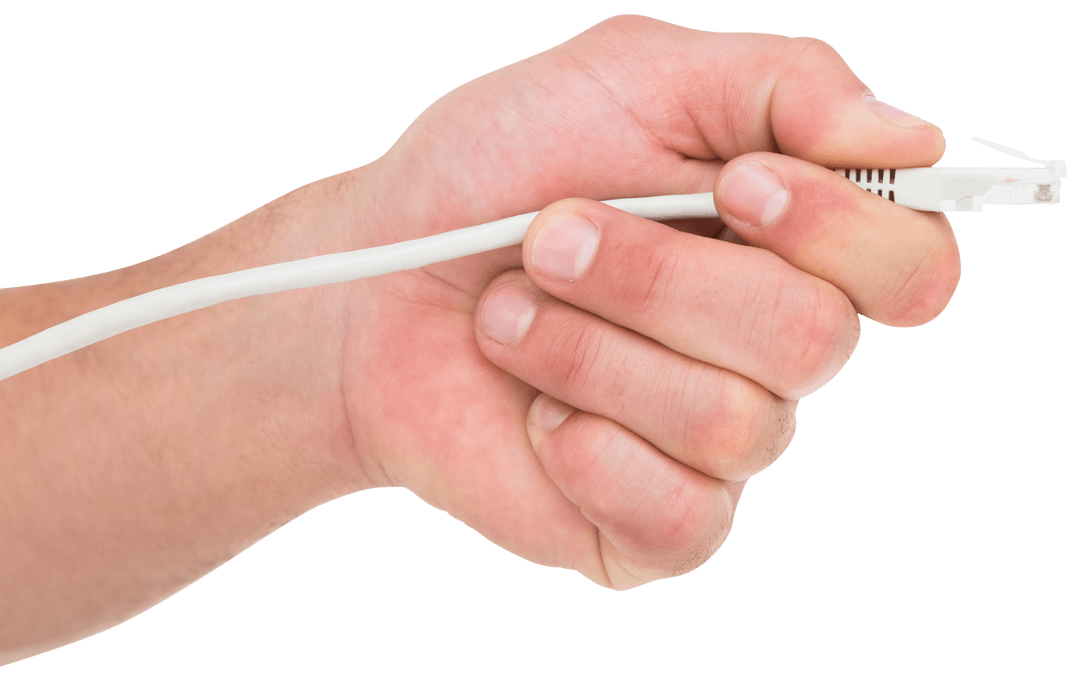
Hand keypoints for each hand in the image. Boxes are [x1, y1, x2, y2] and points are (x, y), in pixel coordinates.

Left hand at [339, 16, 959, 588]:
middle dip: (656, 276)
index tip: (732, 185)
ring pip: (732, 421)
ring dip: (590, 349)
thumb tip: (909, 140)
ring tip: (510, 317)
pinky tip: (532, 415)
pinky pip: (680, 515)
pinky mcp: (656, 528)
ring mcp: (714, 449)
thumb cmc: (491, 178)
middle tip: (547, 239)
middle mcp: (767, 353)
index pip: (910, 267)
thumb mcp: (628, 79)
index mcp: (785, 247)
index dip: (838, 229)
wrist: (372, 290)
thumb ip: (779, 86)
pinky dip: (583, 447)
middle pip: (812, 339)